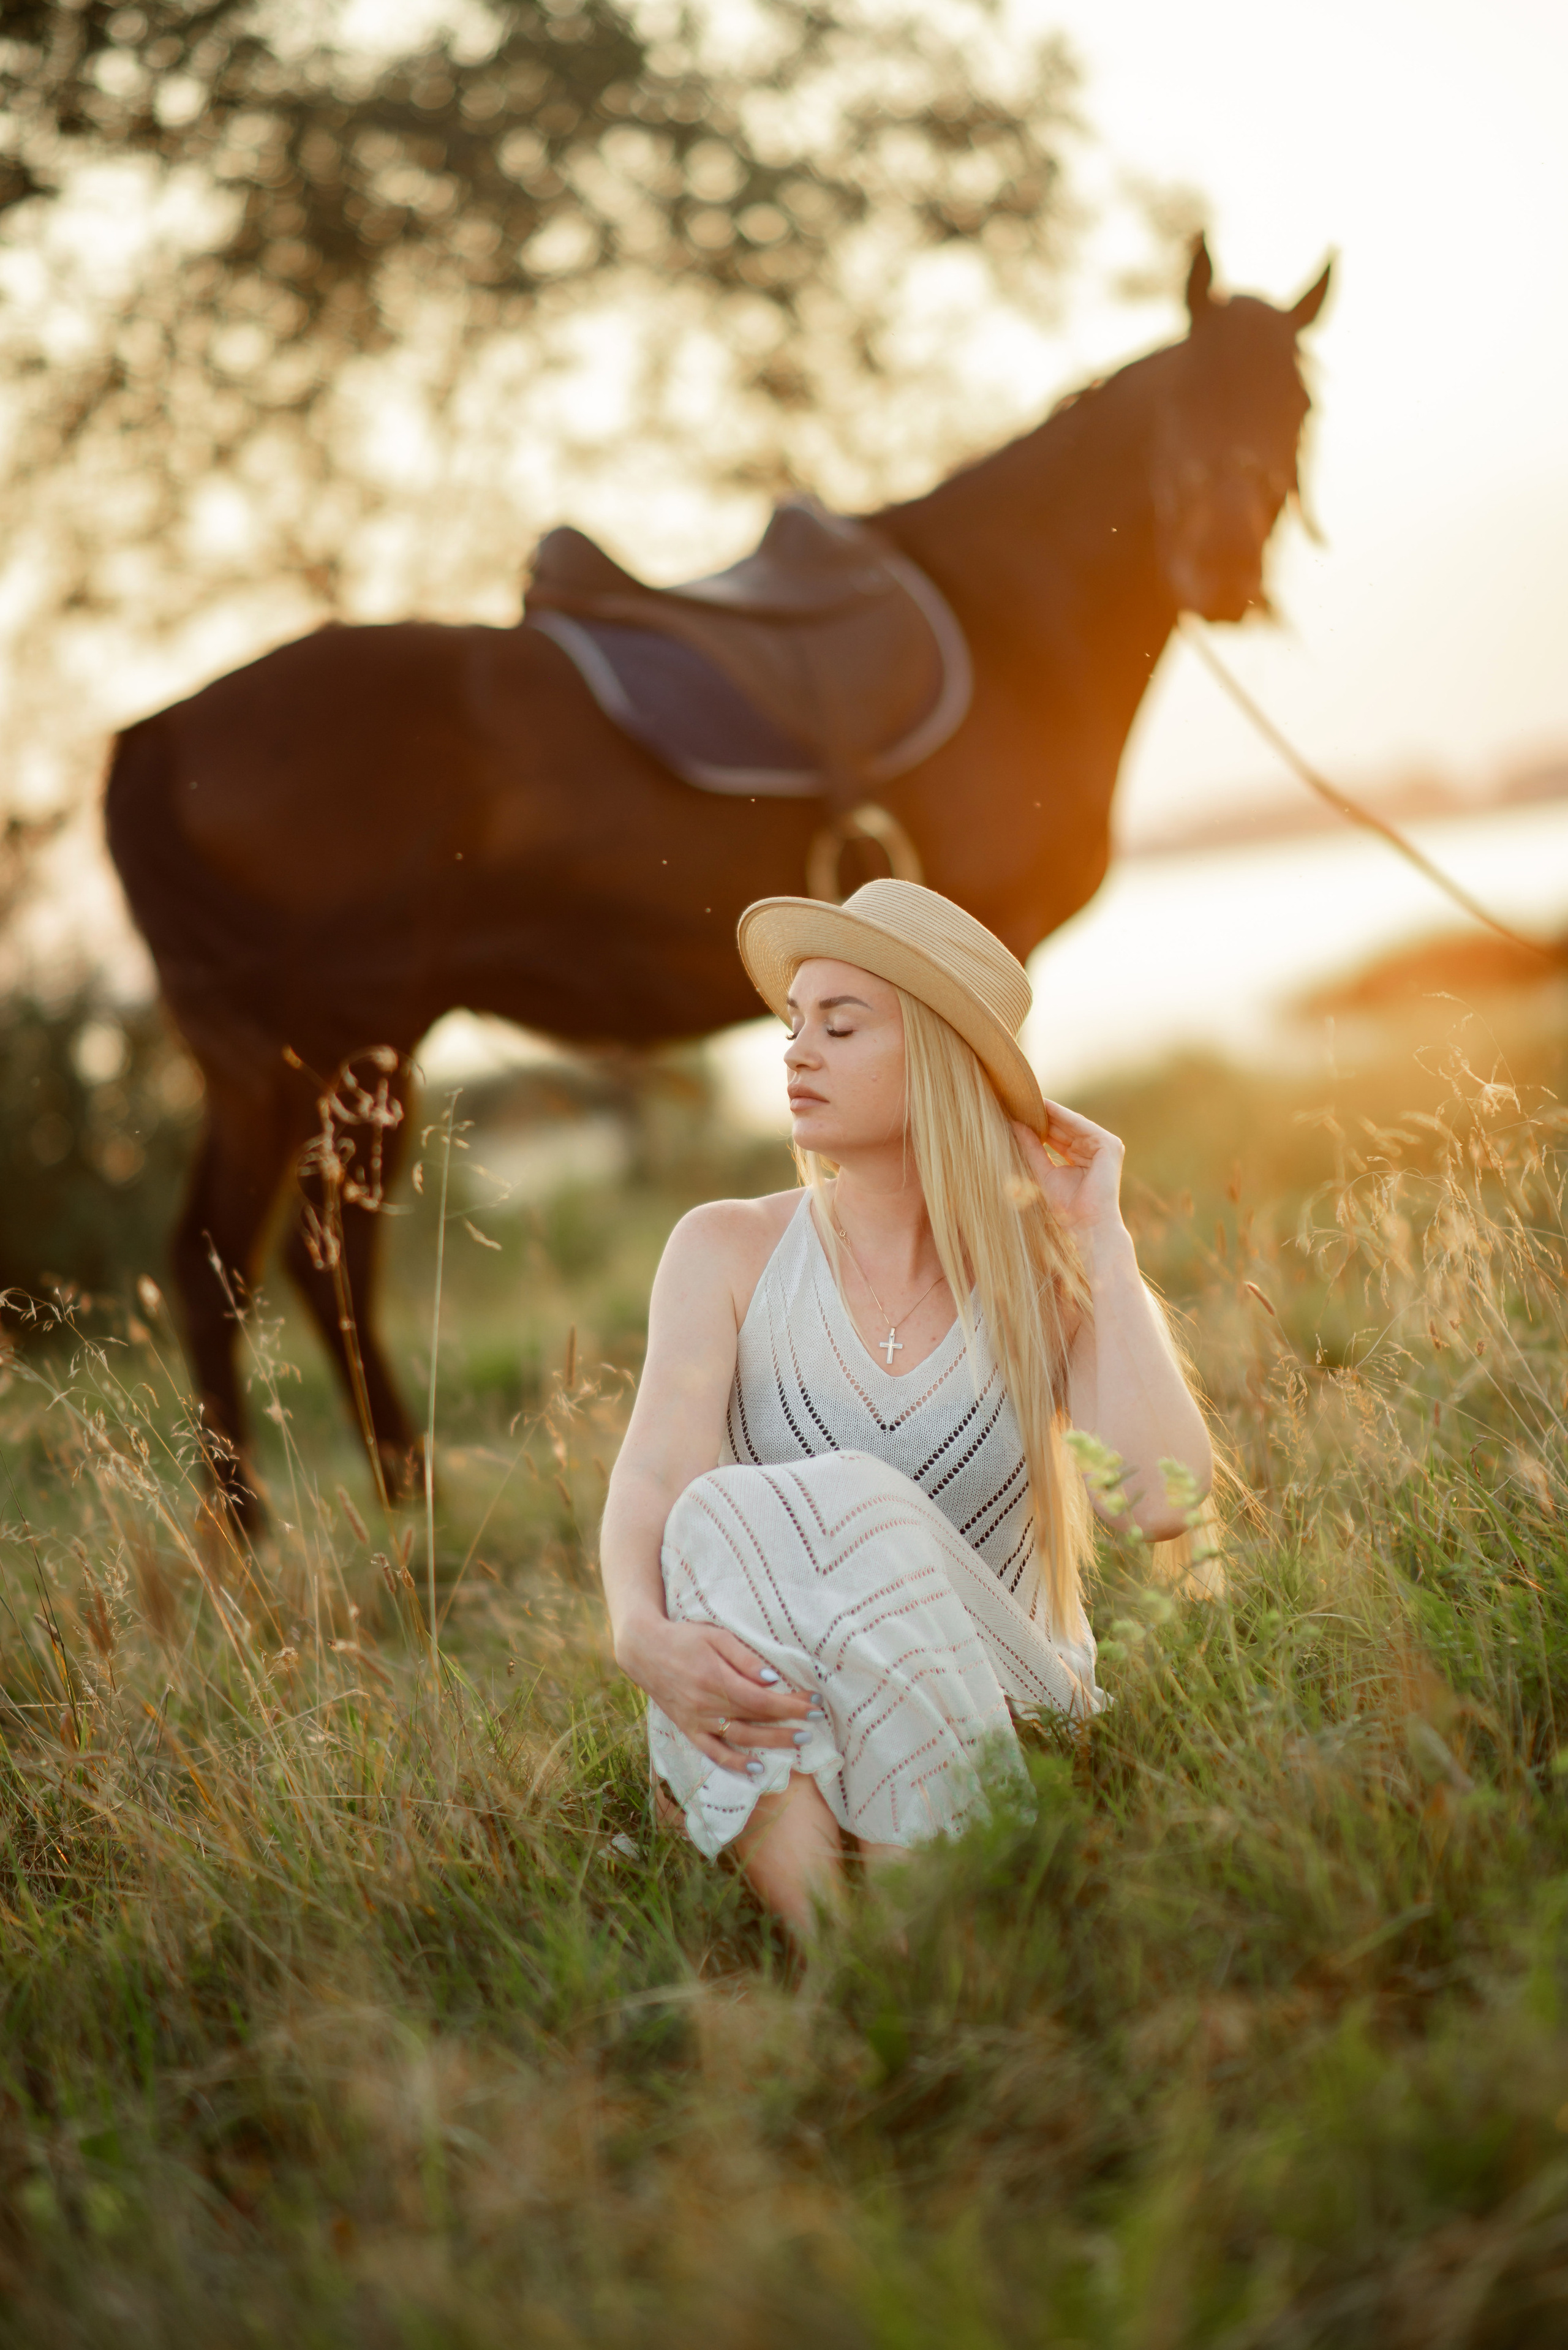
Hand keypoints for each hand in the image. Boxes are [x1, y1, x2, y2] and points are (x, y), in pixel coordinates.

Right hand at [617, 1613, 814, 1775]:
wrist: (644, 1650)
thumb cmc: (684, 1638)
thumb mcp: (716, 1636)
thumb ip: (745, 1659)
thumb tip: (772, 1680)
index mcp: (717, 1679)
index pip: (763, 1699)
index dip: (791, 1704)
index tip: (814, 1704)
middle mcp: (708, 1705)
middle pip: (757, 1718)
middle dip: (789, 1721)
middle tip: (815, 1722)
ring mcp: (697, 1720)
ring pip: (740, 1737)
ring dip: (772, 1742)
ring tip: (799, 1741)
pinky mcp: (688, 1729)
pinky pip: (713, 1752)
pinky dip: (734, 1763)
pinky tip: (756, 1767)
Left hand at [1013, 1100, 1126, 1242]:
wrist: (1087, 1225)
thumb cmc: (1068, 1208)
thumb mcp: (1044, 1172)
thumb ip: (1032, 1149)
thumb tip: (1015, 1125)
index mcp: (1081, 1157)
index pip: (1058, 1136)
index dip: (1039, 1124)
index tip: (1017, 1111)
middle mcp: (1094, 1149)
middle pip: (1064, 1128)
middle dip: (1043, 1115)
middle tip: (1018, 1101)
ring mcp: (1104, 1146)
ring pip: (1072, 1124)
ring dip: (1051, 1112)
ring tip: (1027, 1100)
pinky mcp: (1109, 1145)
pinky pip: (1081, 1125)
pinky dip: (1063, 1116)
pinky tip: (1045, 1107)